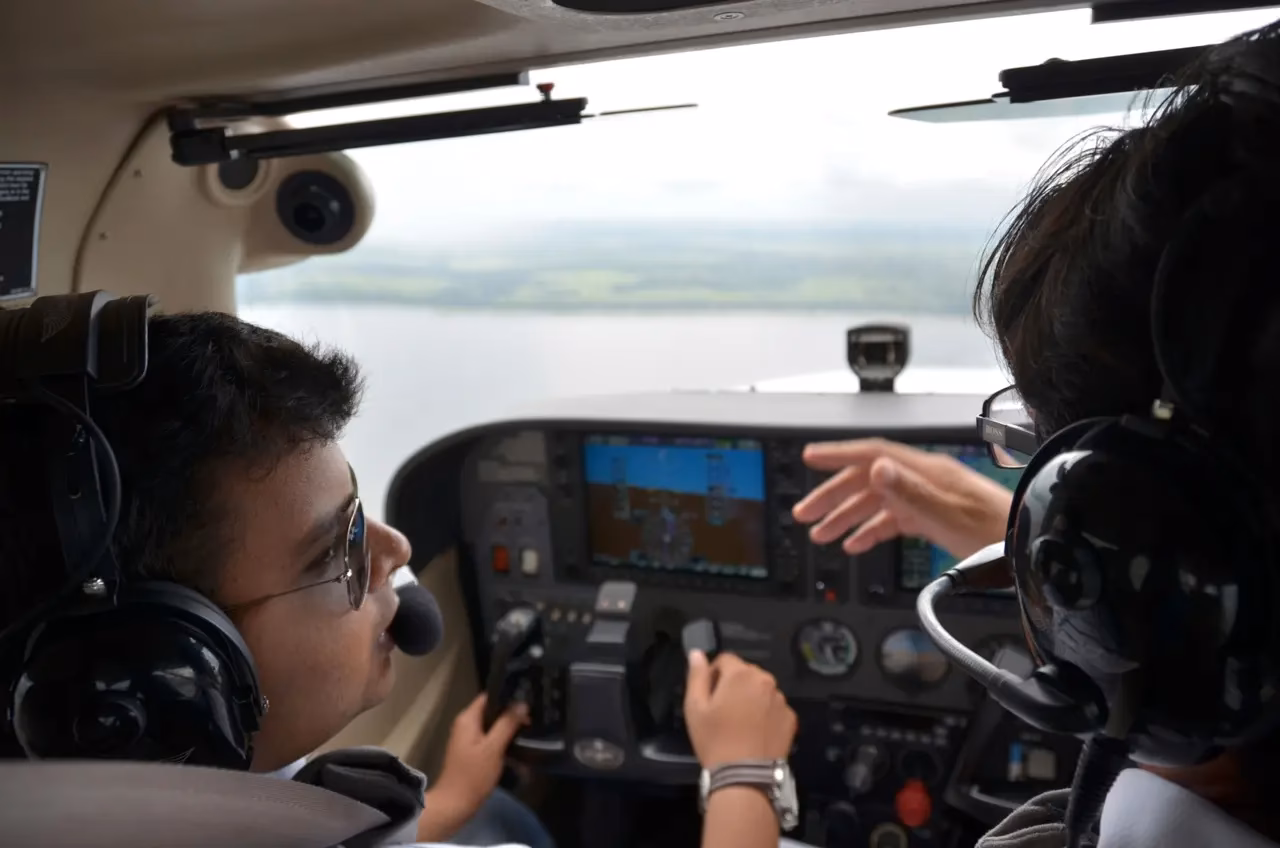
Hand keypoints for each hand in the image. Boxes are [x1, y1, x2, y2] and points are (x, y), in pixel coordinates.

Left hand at [430, 693, 528, 816]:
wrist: (456, 804)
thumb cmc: (473, 774)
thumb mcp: (493, 748)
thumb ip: (507, 724)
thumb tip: (522, 703)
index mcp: (468, 718)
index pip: (489, 696)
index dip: (508, 695)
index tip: (528, 696)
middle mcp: (466, 724)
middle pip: (492, 711)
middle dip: (511, 713)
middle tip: (534, 715)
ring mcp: (469, 739)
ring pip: (493, 726)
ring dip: (509, 728)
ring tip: (531, 727)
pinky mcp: (474, 752)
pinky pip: (491, 739)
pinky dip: (503, 740)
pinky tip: (520, 744)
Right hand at [684, 651, 796, 768]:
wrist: (744, 777)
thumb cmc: (714, 740)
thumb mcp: (695, 707)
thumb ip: (696, 676)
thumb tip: (697, 653)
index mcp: (740, 674)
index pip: (725, 659)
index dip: (714, 674)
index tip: (708, 696)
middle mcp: (765, 680)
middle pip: (746, 674)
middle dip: (734, 686)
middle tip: (723, 712)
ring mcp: (781, 700)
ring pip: (762, 691)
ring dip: (752, 699)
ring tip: (741, 725)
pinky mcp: (791, 719)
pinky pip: (775, 708)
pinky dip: (766, 715)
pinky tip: (756, 734)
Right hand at [793, 438, 1012, 558]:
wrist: (1026, 545)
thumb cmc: (996, 530)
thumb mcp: (947, 514)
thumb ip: (909, 492)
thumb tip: (876, 468)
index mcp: (926, 472)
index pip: (872, 454)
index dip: (838, 454)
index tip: (810, 457)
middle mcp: (924, 480)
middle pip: (867, 480)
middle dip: (832, 496)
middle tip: (805, 513)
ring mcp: (929, 498)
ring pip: (877, 502)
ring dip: (846, 517)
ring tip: (822, 534)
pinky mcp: (934, 517)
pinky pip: (893, 519)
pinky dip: (871, 530)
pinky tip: (858, 543)